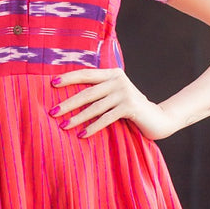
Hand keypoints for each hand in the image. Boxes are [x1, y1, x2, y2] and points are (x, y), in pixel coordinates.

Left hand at [49, 69, 180, 140]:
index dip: (69, 78)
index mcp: (112, 74)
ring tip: (63, 126)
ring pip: (95, 106)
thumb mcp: (115, 96)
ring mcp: (125, 93)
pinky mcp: (130, 107)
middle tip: (52, 112)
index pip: (86, 74)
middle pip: (88, 92)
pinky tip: (82, 135)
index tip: (52, 84)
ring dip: (77, 117)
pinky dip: (93, 127)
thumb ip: (100, 92)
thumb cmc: (131, 109)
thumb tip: (70, 98)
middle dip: (68, 103)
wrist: (158, 118)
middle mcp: (118, 80)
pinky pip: (106, 118)